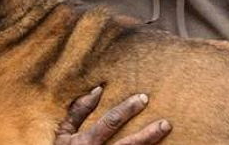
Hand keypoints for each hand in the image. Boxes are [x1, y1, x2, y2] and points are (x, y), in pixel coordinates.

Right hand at [54, 86, 171, 144]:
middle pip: (129, 144)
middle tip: (165, 123)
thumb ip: (78, 111)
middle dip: (148, 134)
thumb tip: (97, 90)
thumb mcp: (63, 133)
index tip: (143, 98)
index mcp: (86, 142)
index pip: (111, 122)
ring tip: (165, 135)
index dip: (128, 109)